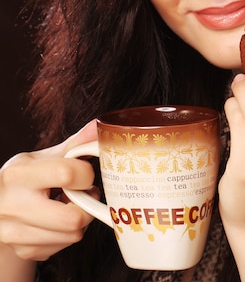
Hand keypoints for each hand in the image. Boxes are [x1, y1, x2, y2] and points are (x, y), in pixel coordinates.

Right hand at [0, 121, 97, 261]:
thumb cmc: (25, 179)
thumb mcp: (44, 157)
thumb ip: (75, 144)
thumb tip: (101, 125)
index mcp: (18, 174)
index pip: (67, 175)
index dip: (86, 175)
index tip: (83, 174)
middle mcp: (12, 205)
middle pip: (74, 218)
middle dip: (87, 206)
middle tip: (82, 195)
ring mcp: (14, 232)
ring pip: (73, 235)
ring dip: (80, 221)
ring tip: (68, 206)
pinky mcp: (23, 250)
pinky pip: (63, 246)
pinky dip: (67, 235)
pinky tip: (57, 222)